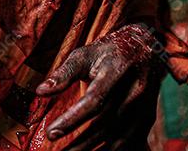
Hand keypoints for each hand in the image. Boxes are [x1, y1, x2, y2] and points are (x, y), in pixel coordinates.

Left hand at [35, 23, 163, 149]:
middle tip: (56, 150)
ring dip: (92, 150)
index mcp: (116, 70)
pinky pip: (130, 142)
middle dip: (79, 143)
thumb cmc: (109, 51)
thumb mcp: (85, 54)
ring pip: (118, 138)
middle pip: (105, 124)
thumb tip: (40, 91)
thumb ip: (64, 73)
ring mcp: (144, 106)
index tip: (51, 133)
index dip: (72, 119)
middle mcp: (133, 90)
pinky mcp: (147, 118)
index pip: (94, 100)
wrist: (147, 46)